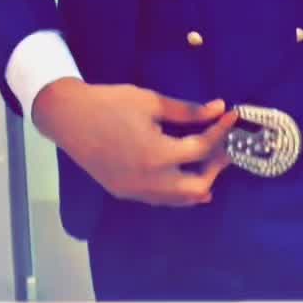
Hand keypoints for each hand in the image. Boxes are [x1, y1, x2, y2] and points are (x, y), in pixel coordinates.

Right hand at [32, 78, 237, 206]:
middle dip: (216, 167)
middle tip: (225, 146)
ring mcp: (135, 192)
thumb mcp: (151, 101)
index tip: (232, 116)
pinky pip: (161, 199)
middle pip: (197, 188)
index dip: (220, 132)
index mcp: (157, 155)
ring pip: (179, 200)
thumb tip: (217, 108)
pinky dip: (178, 190)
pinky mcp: (125, 193)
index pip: (201, 149)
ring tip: (211, 159)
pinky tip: (185, 174)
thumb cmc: (111, 104)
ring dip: (199, 182)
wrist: (69, 118)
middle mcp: (148, 181)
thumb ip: (187, 110)